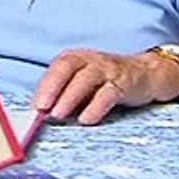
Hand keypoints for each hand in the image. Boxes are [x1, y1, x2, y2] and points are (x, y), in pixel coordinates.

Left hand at [32, 48, 167, 125]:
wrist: (146, 74)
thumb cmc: (106, 81)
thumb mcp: (83, 84)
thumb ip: (63, 95)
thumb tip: (41, 115)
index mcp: (76, 59)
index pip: (56, 69)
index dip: (43, 87)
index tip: (32, 107)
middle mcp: (90, 60)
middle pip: (67, 68)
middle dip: (51, 88)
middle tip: (40, 108)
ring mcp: (108, 70)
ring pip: (86, 79)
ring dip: (70, 97)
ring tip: (58, 115)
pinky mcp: (125, 83)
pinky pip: (109, 93)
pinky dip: (97, 106)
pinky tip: (86, 119)